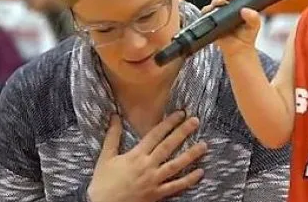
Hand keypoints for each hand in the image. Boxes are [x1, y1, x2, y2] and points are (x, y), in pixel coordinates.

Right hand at [87, 112, 206, 201]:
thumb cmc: (103, 183)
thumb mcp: (105, 157)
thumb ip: (112, 136)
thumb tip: (115, 116)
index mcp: (136, 155)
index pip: (155, 135)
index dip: (168, 123)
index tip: (180, 113)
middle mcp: (147, 166)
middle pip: (168, 146)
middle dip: (183, 132)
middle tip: (196, 121)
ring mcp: (154, 180)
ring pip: (176, 165)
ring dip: (191, 155)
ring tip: (204, 145)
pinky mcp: (157, 194)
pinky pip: (176, 186)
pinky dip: (189, 180)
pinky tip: (200, 172)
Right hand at [201, 0, 260, 57]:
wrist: (238, 50)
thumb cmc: (246, 36)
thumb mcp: (254, 26)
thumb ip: (254, 18)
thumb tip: (245, 10)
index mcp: (238, 6)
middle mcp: (227, 9)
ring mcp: (218, 15)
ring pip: (214, 4)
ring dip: (216, 1)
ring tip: (221, 3)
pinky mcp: (210, 21)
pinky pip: (206, 14)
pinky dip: (206, 10)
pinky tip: (210, 10)